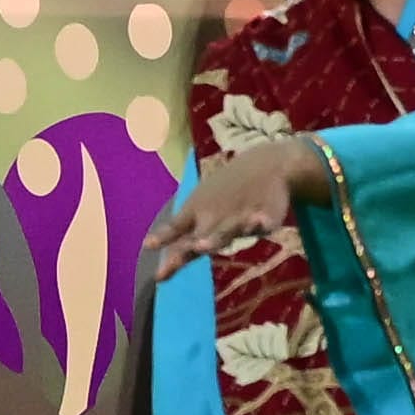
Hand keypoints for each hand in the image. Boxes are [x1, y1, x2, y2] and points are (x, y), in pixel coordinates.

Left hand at [135, 137, 313, 294]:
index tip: (147, 245)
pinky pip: (263, 222)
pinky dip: (259, 222)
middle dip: (192, 244)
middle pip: (202, 235)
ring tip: (202, 246)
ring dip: (214, 238)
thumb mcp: (200, 204)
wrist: (265, 164)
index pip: (176, 227)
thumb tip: (147, 247)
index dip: (163, 237)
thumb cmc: (224, 190)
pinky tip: (259, 223)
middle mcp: (215, 215)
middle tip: (183, 250)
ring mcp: (240, 215)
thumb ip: (180, 230)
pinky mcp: (267, 217)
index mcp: (196, 210)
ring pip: (227, 231)